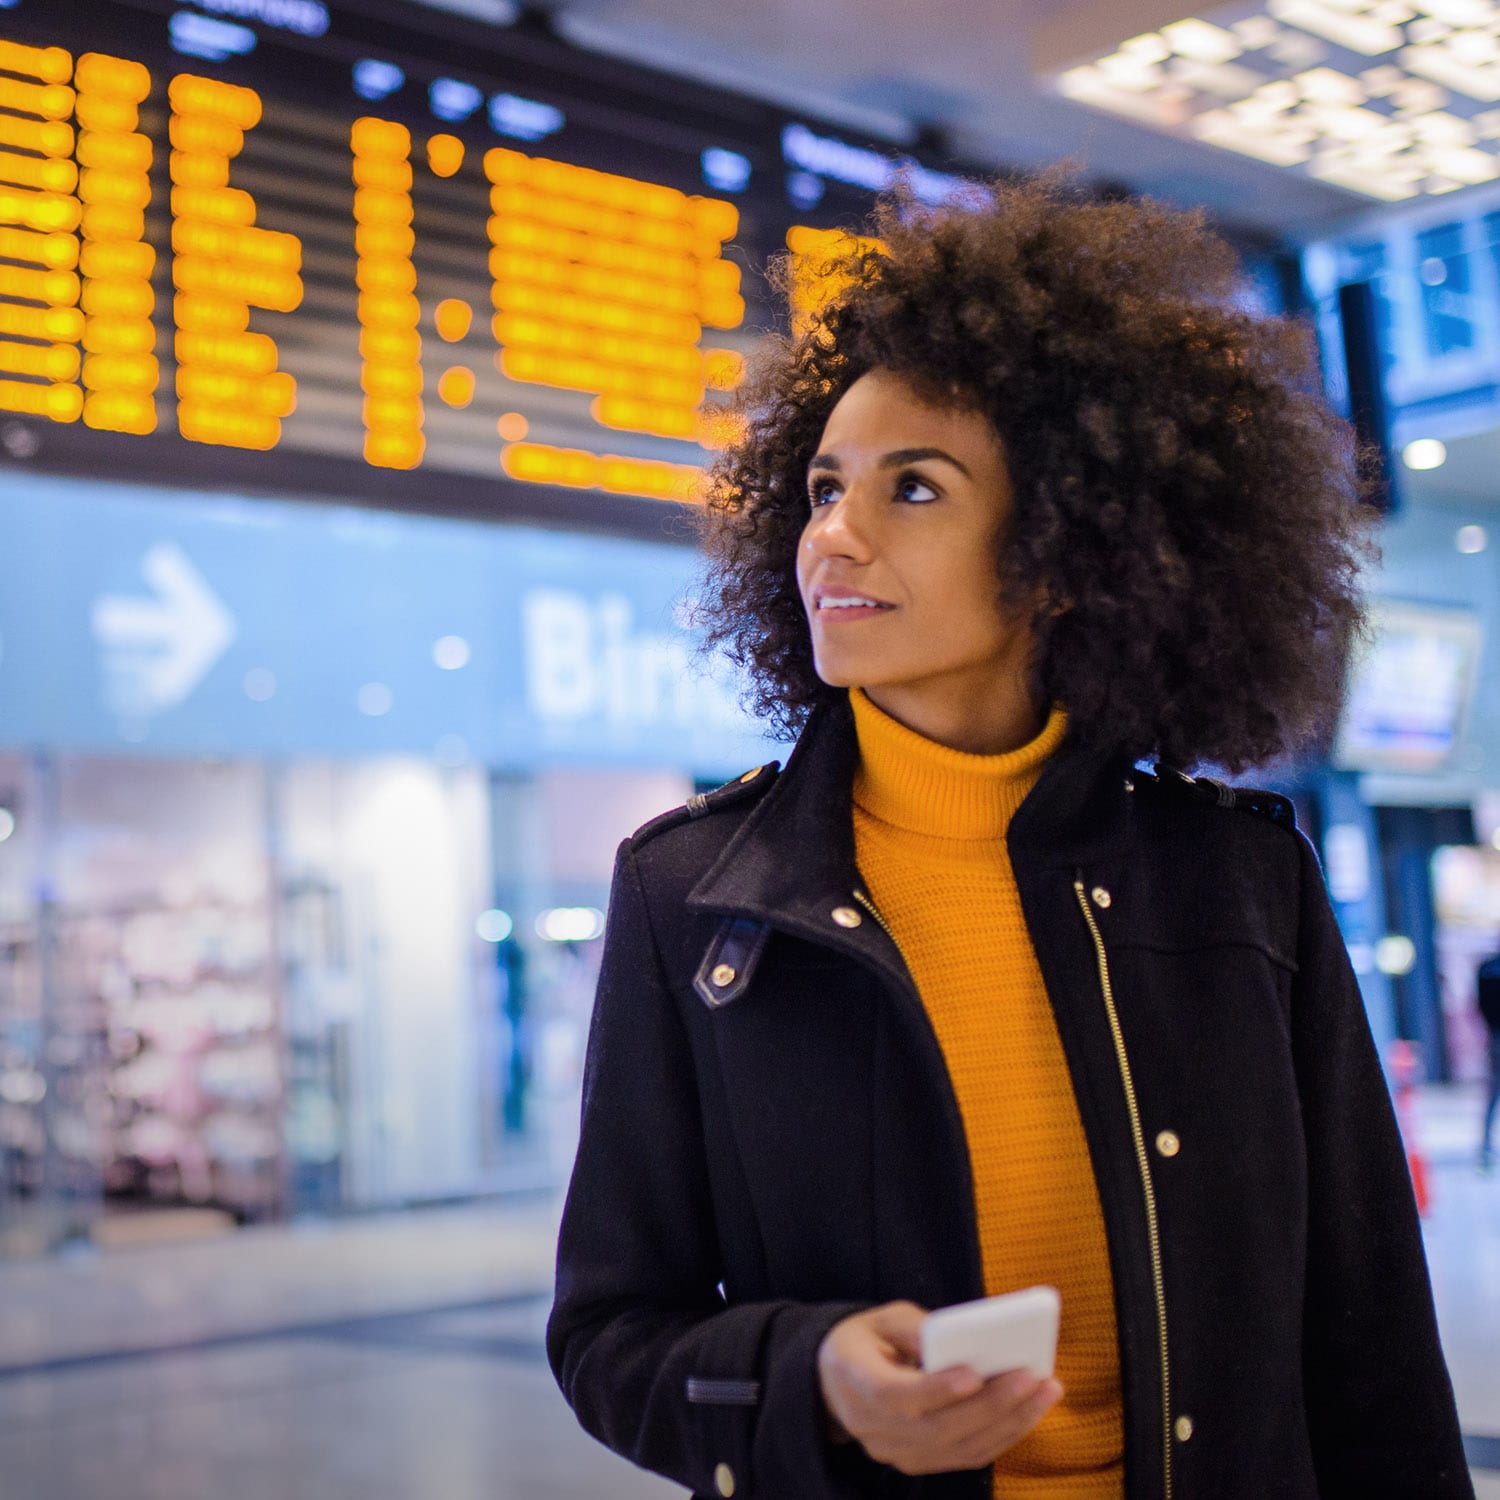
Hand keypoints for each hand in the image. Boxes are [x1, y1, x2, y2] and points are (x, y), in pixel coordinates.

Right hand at [816, 1301, 1062, 1475]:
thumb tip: (951, 1337)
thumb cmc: (865, 1341)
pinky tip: (1029, 1410)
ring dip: (1008, 1423)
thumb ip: (912, 1326)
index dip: (936, 1390)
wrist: (836, 1383)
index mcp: (854, 1381)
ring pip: (958, 1449)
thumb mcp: (880, 1318)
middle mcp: (873, 1428)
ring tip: (1045, 1391)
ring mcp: (896, 1453)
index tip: (975, 1374)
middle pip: (937, 1429)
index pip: (895, 1396)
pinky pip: (965, 1456)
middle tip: (1031, 1377)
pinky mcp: (919, 1463)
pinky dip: (1001, 1435)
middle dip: (990, 1406)